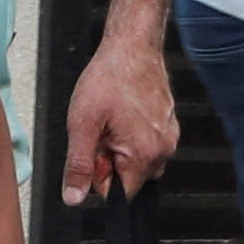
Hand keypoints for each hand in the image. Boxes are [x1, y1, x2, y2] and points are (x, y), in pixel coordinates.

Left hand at [55, 31, 177, 207]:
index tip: (95, 149)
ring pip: (138, 160)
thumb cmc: (110, 77)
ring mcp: (169, 137)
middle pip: (130, 177)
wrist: (132, 46)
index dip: (100, 175)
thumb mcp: (82, 124)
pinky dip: (132, 135)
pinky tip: (123, 114)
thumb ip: (78, 165)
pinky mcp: (169, 125)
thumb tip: (74, 197)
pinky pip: (147, 144)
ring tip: (113, 120)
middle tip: (102, 130)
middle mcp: (163, 150)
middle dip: (111, 161)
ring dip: (121, 148)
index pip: (120, 194)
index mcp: (145, 155)